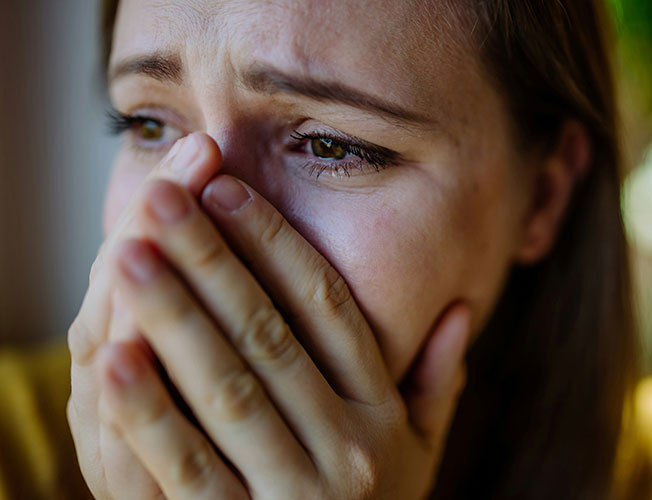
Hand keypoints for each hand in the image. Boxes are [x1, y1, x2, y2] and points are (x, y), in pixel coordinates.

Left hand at [70, 134, 471, 498]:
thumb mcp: (421, 456)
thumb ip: (438, 384)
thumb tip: (460, 310)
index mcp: (382, 417)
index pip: (328, 310)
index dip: (276, 246)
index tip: (228, 191)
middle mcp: (344, 449)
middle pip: (268, 336)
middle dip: (210, 260)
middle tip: (163, 195)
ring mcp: (292, 495)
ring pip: (227, 389)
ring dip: (175, 316)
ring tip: (129, 250)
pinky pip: (187, 470)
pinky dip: (149, 413)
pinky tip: (112, 354)